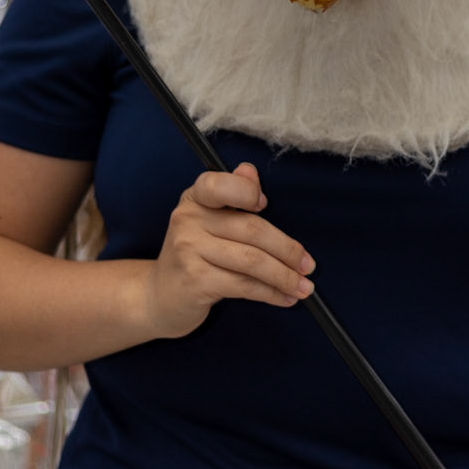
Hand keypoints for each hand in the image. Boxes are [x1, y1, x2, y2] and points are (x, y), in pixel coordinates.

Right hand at [144, 163, 313, 339]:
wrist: (160, 295)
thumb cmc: (196, 254)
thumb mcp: (209, 220)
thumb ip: (232, 193)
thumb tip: (250, 171)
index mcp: (195, 198)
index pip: (220, 185)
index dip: (246, 191)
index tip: (266, 205)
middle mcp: (188, 220)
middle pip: (251, 230)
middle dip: (287, 250)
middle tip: (308, 265)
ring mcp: (189, 251)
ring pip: (252, 261)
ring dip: (284, 276)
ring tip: (304, 287)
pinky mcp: (195, 281)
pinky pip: (244, 286)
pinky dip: (270, 293)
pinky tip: (285, 298)